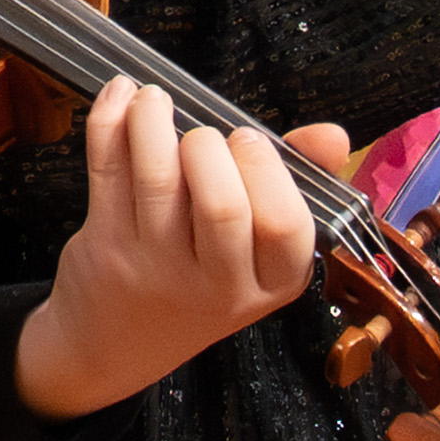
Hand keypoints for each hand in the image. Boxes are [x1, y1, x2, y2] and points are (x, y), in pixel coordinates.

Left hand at [16, 88, 328, 414]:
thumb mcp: (258, 249)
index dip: (267, 170)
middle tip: (202, 135)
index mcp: (271, 284)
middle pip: (222, 206)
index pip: (285, 227)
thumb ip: (298, 183)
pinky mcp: (105, 248)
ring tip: (154, 100)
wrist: (116, 344)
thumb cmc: (199, 276)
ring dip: (152, 121)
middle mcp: (217, 286)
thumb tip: (334, 134)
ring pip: (158, 180)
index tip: (247, 140)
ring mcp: (156, 270)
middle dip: (211, 147)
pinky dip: (109, 122)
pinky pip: (106, 171)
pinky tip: (119, 96)